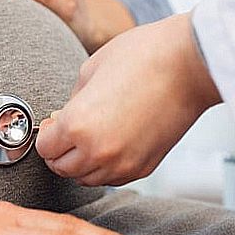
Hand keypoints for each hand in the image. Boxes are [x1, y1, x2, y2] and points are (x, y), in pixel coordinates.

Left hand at [35, 13, 221, 185]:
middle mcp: (99, 151)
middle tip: (65, 132)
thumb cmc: (143, 56)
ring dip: (80, 163)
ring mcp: (123, 164)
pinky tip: (109, 143)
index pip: (44, 148)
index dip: (46, 134)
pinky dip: (104, 167)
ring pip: (86, 179)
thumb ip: (70, 102)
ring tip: (88, 137)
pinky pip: (112, 178)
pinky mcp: (144, 167)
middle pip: (61, 168)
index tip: (52, 124)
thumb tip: (61, 120)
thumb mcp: (90, 70)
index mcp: (78, 125)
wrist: (189, 64)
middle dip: (59, 151)